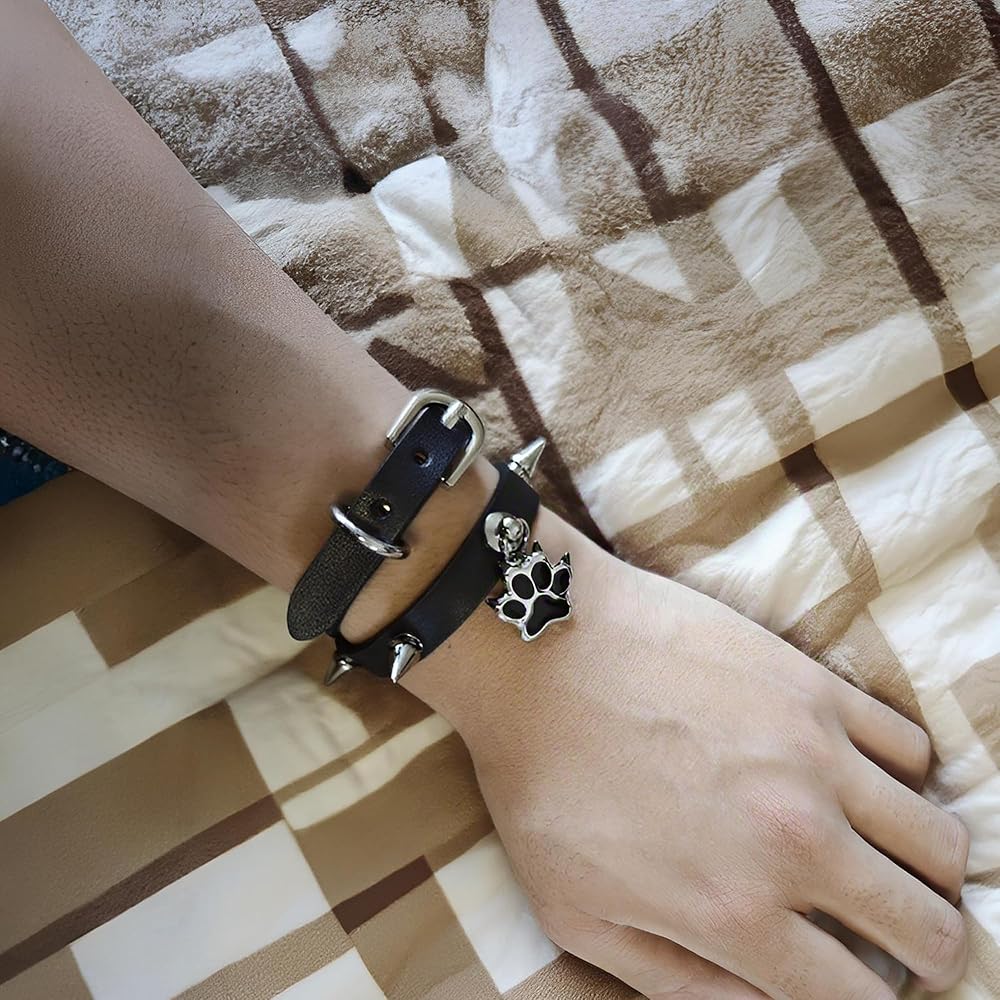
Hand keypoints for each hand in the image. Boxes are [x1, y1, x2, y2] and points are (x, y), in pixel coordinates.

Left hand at [407, 509, 969, 999]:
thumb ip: (675, 982)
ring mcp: (814, 756)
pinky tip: (856, 775)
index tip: (854, 981)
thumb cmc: (541, 780)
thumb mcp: (576, 913)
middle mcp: (795, 842)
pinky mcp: (813, 685)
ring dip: (926, 867)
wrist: (535, 648)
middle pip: (930, 929)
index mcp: (735, 912)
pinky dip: (902, 776)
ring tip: (887, 856)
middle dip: (926, 949)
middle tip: (900, 935)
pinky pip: (911, 746)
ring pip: (942, 842)